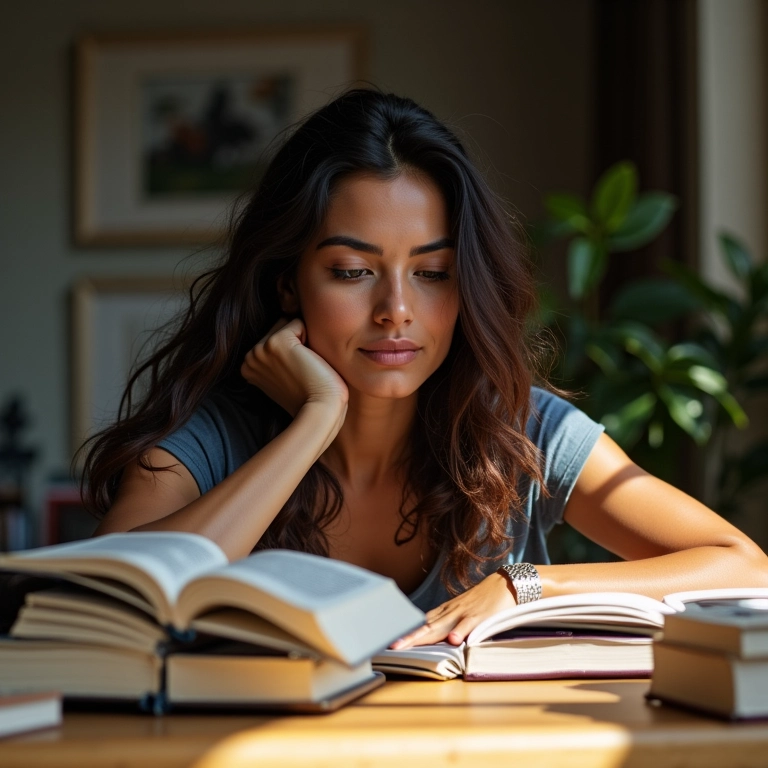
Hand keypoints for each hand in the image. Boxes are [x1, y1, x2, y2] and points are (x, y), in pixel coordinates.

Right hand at [241, 318, 348, 418]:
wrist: (320, 411)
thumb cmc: (312, 398)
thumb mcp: (285, 378)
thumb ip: (278, 360)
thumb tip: (288, 326)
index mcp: (249, 366)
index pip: (274, 337)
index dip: (293, 352)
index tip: (296, 376)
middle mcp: (250, 357)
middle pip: (281, 326)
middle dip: (297, 343)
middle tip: (303, 372)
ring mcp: (260, 349)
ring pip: (289, 323)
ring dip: (304, 341)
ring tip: (306, 367)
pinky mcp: (276, 342)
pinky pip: (299, 322)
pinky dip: (311, 338)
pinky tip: (310, 362)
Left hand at [390, 572, 516, 648]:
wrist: (504, 584)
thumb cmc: (482, 601)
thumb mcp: (461, 612)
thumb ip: (448, 624)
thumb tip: (435, 638)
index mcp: (445, 612)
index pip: (421, 624)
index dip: (406, 633)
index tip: (389, 641)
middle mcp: (450, 612)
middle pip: (425, 627)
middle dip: (408, 637)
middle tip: (391, 646)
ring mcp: (463, 613)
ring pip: (441, 626)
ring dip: (423, 636)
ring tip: (407, 644)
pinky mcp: (480, 616)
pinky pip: (469, 624)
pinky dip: (460, 631)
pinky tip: (452, 640)